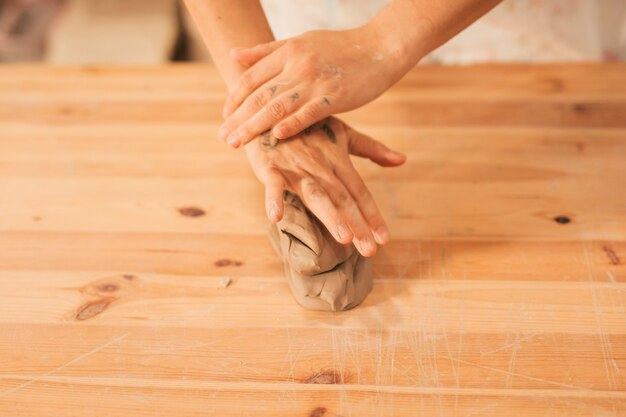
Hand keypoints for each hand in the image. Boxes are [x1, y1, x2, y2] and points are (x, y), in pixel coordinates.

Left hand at [219, 25, 405, 147]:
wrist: (381, 46)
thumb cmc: (341, 47)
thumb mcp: (301, 41)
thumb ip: (266, 51)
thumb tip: (233, 54)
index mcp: (287, 51)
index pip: (252, 78)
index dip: (235, 98)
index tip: (225, 117)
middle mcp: (297, 64)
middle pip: (259, 95)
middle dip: (238, 118)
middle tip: (223, 138)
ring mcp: (315, 80)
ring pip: (277, 106)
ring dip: (254, 127)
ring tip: (236, 143)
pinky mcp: (334, 95)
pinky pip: (309, 112)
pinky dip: (292, 124)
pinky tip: (276, 136)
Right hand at [244, 117, 405, 256]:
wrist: (269, 104)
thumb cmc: (307, 123)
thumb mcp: (341, 132)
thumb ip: (371, 148)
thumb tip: (402, 160)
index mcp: (337, 160)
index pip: (360, 192)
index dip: (372, 215)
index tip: (385, 238)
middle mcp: (320, 166)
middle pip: (342, 199)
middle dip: (357, 224)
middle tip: (370, 249)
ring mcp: (295, 167)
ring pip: (316, 194)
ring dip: (330, 215)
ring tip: (343, 237)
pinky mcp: (270, 166)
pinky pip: (272, 184)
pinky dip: (273, 199)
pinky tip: (276, 217)